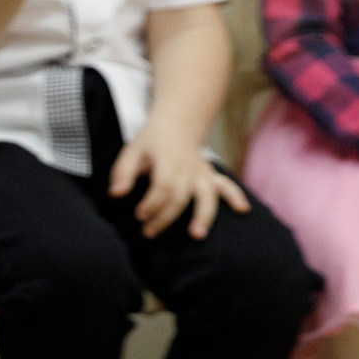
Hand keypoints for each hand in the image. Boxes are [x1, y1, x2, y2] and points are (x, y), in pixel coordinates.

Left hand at [109, 126, 248, 239]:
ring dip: (203, 215)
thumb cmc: (151, 140)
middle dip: (165, 218)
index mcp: (168, 159)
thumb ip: (123, 172)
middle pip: (180, 197)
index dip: (152, 204)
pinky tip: (243, 210)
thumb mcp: (132, 150)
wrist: (177, 123)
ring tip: (197, 235)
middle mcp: (188, 167)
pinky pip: (226, 185)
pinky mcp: (211, 175)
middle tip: (149, 232)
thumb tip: (115, 194)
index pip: (163, 186)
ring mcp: (202, 172)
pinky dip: (235, 196)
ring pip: (207, 195)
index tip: (139, 216)